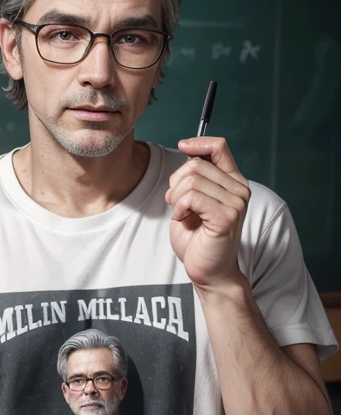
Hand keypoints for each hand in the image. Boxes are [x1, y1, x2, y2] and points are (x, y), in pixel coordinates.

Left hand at [165, 137, 250, 289]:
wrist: (208, 272)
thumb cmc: (198, 239)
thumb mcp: (193, 201)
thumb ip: (194, 179)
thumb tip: (188, 154)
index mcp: (233, 182)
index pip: (219, 146)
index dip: (198, 142)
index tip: (182, 146)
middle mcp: (239, 189)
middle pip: (196, 164)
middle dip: (176, 183)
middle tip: (176, 204)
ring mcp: (236, 202)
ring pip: (191, 180)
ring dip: (176, 198)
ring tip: (182, 214)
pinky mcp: (226, 216)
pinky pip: (192, 197)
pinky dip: (179, 208)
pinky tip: (184, 220)